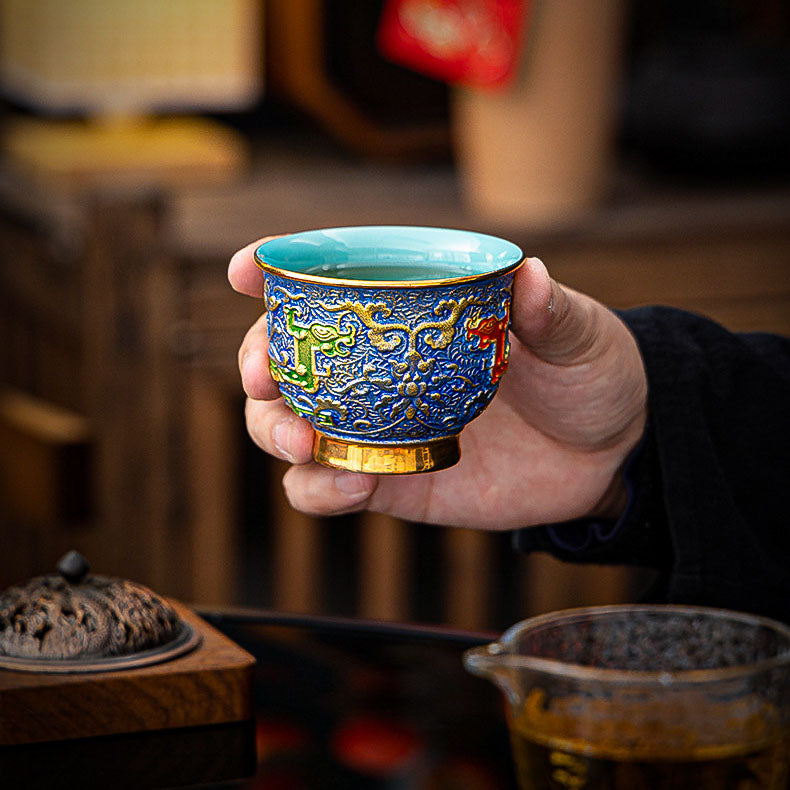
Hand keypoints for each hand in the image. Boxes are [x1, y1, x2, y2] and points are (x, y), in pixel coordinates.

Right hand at [229, 239, 647, 528]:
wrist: (608, 455)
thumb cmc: (588, 375)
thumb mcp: (580, 335)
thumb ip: (552, 312)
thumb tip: (530, 277)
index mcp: (412, 313)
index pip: (330, 286)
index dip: (275, 274)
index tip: (246, 270)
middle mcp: (379, 368)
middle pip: (287, 359)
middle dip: (257, 365)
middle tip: (266, 379)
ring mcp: (377, 427)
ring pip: (289, 427)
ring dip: (275, 432)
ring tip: (306, 443)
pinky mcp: (390, 481)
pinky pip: (329, 489)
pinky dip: (322, 492)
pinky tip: (354, 484)